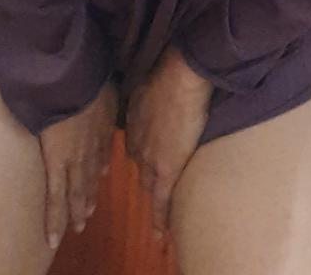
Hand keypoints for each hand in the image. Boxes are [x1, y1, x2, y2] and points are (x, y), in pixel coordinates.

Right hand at [38, 77, 117, 252]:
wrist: (74, 79)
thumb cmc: (89, 73)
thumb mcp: (106, 82)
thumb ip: (107, 91)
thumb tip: (109, 85)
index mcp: (104, 127)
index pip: (102, 152)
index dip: (100, 166)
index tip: (100, 176)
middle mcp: (93, 148)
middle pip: (91, 176)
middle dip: (90, 195)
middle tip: (88, 212)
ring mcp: (75, 159)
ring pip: (76, 192)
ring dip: (78, 210)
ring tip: (78, 224)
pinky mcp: (57, 164)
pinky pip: (55, 197)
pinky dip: (54, 219)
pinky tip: (53, 237)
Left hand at [124, 46, 212, 242]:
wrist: (179, 80)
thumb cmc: (168, 74)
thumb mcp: (146, 85)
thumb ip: (145, 98)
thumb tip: (149, 98)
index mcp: (132, 125)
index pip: (136, 147)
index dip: (143, 153)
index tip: (149, 156)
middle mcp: (136, 145)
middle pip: (141, 168)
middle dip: (147, 175)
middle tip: (156, 182)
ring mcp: (150, 160)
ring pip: (149, 186)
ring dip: (153, 197)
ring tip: (156, 214)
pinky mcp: (166, 171)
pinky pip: (161, 201)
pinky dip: (160, 219)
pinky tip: (160, 236)